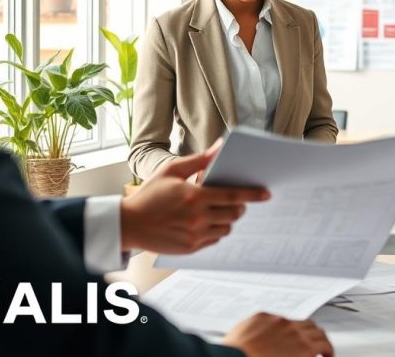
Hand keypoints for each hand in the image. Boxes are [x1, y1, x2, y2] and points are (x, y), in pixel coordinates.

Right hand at [120, 141, 270, 253]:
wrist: (128, 224)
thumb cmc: (149, 195)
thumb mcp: (171, 170)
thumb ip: (199, 160)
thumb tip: (221, 146)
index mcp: (195, 196)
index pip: (233, 195)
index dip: (252, 194)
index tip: (266, 194)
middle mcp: (198, 217)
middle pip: (234, 214)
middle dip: (240, 207)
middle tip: (236, 202)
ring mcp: (195, 235)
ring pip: (226, 228)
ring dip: (228, 219)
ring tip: (218, 212)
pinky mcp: (190, 248)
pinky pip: (214, 239)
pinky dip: (215, 231)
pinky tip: (206, 223)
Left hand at [222, 313, 332, 356]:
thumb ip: (302, 356)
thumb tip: (307, 355)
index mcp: (304, 347)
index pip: (325, 344)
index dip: (328, 350)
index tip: (326, 354)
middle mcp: (293, 331)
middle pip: (315, 329)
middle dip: (319, 338)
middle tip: (317, 346)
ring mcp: (277, 321)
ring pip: (297, 321)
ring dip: (302, 330)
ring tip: (298, 338)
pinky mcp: (261, 317)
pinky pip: (275, 319)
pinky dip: (279, 327)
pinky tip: (274, 334)